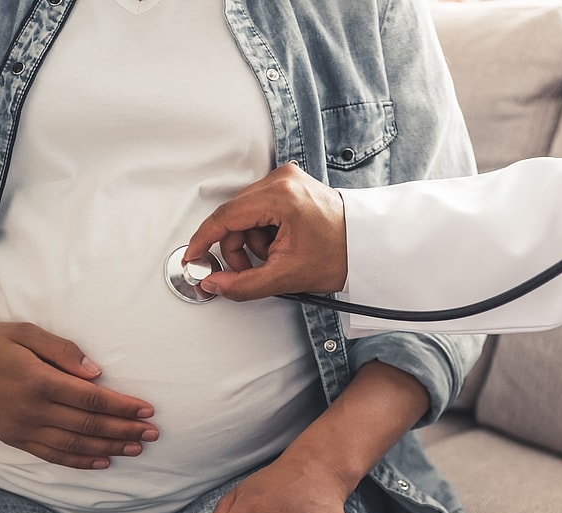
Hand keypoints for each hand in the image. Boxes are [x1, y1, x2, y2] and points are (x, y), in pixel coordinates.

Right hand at [0, 321, 157, 469]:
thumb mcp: (24, 332)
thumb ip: (62, 350)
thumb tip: (96, 372)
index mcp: (38, 381)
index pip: (91, 400)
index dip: (122, 407)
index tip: (147, 409)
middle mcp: (31, 411)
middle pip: (89, 427)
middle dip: (125, 431)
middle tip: (154, 433)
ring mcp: (22, 429)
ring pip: (75, 446)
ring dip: (110, 449)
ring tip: (137, 448)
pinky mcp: (14, 439)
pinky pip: (53, 456)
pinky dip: (81, 462)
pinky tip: (103, 461)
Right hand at [184, 163, 347, 300]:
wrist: (368, 246)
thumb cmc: (340, 254)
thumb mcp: (286, 277)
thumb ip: (242, 284)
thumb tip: (213, 284)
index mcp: (281, 196)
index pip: (225, 217)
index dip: (203, 240)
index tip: (192, 257)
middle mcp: (281, 179)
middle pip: (234, 216)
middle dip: (238, 247)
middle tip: (254, 269)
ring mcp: (286, 179)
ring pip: (245, 214)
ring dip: (252, 241)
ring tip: (276, 256)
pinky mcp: (290, 184)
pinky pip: (259, 209)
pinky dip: (263, 231)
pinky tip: (281, 243)